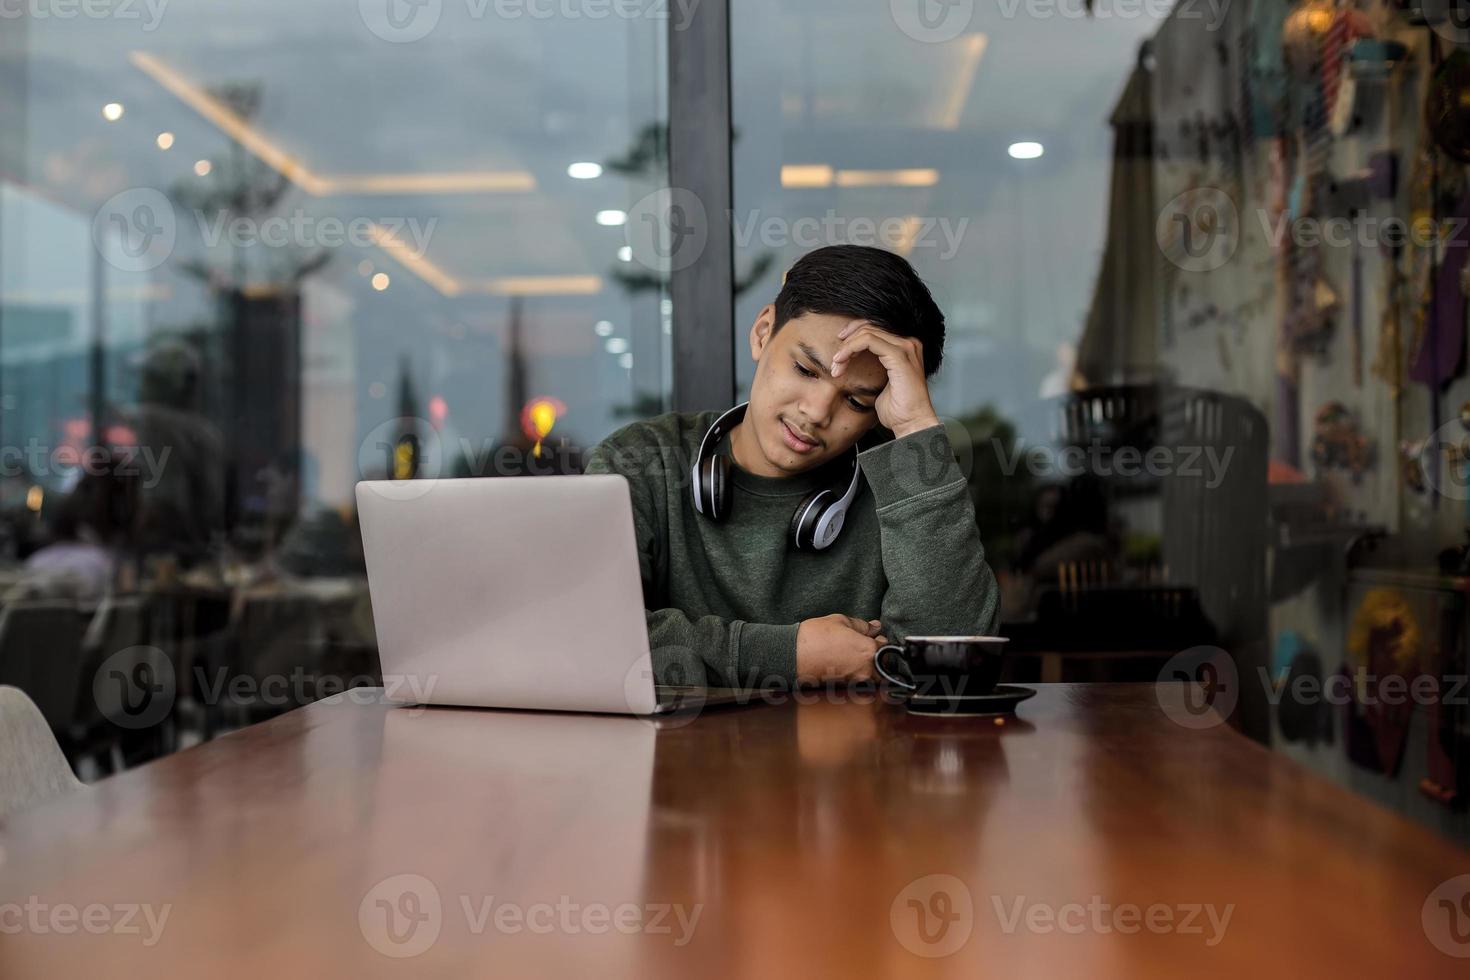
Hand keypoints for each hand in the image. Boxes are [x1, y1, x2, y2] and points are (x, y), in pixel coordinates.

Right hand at [796, 614, 886, 684]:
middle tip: (861, 647)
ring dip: (867, 668)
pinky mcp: (845, 690)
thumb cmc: (814, 637)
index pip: (886, 647)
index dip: (880, 640)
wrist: (791, 656)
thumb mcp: (840, 621)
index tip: (874, 638)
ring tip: (849, 657)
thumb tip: (875, 627)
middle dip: (876, 657)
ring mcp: (855, 683)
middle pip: (883, 665)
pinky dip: (854, 676)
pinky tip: (842, 665)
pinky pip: (858, 683)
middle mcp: (866, 670)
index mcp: (868, 650)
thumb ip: (862, 625)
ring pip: (871, 676)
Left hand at [830, 320, 939, 438]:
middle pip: (871, 325)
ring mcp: (906, 347)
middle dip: (848, 339)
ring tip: (837, 364)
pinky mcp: (899, 355)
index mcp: (906, 347)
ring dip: (847, 347)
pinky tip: (841, 362)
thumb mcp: (882, 383)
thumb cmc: (898, 410)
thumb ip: (874, 367)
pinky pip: (868, 341)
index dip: (854, 334)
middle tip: (835, 358)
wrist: (911, 424)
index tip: (839, 351)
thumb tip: (855, 360)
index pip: (876, 328)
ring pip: (867, 332)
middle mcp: (909, 343)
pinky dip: (851, 349)